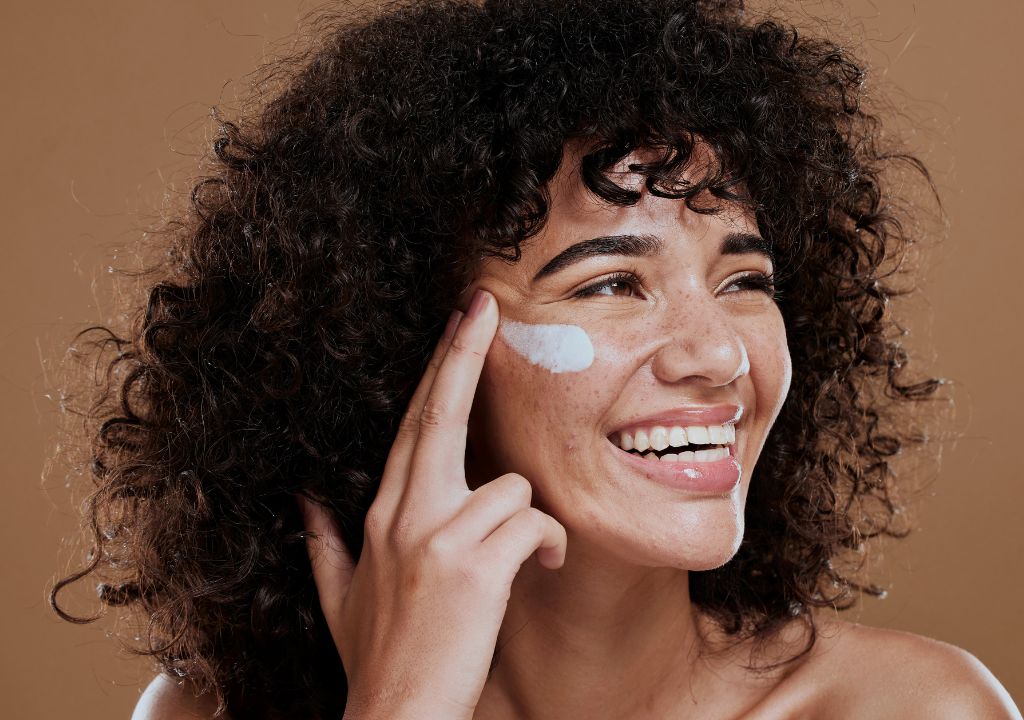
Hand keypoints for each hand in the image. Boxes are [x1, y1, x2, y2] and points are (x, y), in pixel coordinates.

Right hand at [297, 289, 567, 719]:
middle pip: (438, 415)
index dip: (436, 371)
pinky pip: (533, 522)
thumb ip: (323, 544)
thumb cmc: (378, 658)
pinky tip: (542, 568)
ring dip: (530, 517)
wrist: (395, 715)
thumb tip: (305, 501)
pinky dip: (548, 543)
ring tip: (531, 555)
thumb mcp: (337, 597)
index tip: (456, 325)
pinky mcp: (475, 565)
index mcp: (379, 515)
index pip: (411, 425)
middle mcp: (404, 514)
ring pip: (510, 483)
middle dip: (462, 355)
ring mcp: (437, 536)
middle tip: (483, 307)